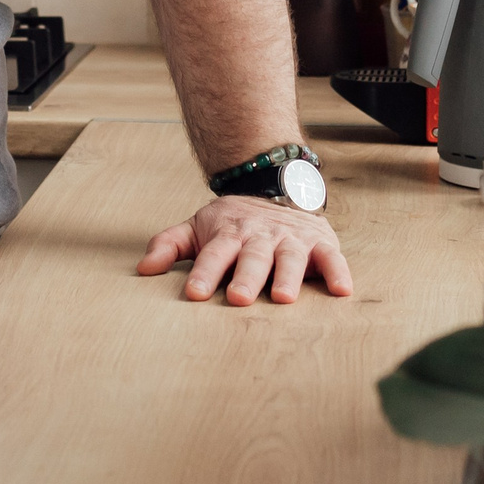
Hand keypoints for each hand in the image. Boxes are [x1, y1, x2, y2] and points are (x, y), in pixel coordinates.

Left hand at [137, 197, 354, 305]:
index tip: (193, 293)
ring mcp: (291, 239)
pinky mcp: (320, 243)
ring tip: (283, 298)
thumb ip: (170, 245)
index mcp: (229, 235)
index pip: (214, 255)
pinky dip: (338, 272)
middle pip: (252, 257)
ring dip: (287, 277)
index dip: (204, 273)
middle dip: (245, 277)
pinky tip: (341, 290)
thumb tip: (142, 269)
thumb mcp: (199, 227)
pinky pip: (331, 258)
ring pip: (289, 258)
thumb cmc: (233, 222)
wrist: (276, 185)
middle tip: (237, 297)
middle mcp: (260, 237)